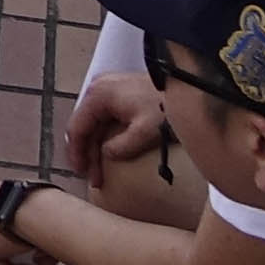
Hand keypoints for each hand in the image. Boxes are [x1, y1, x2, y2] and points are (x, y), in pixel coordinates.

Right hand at [61, 73, 165, 187]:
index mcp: (98, 95)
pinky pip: (103, 118)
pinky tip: (110, 152)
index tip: (83, 175)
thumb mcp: (144, 132)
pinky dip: (104, 136)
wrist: (188, 86)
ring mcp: (107, 88)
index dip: (77, 154)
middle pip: (84, 126)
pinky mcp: (118, 92)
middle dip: (87, 154)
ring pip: (93, 123)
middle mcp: (97, 88)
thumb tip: (105, 155)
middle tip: (95, 178)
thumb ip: (121, 147)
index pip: (76, 128)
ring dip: (95, 147)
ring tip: (101, 170)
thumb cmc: (166, 107)